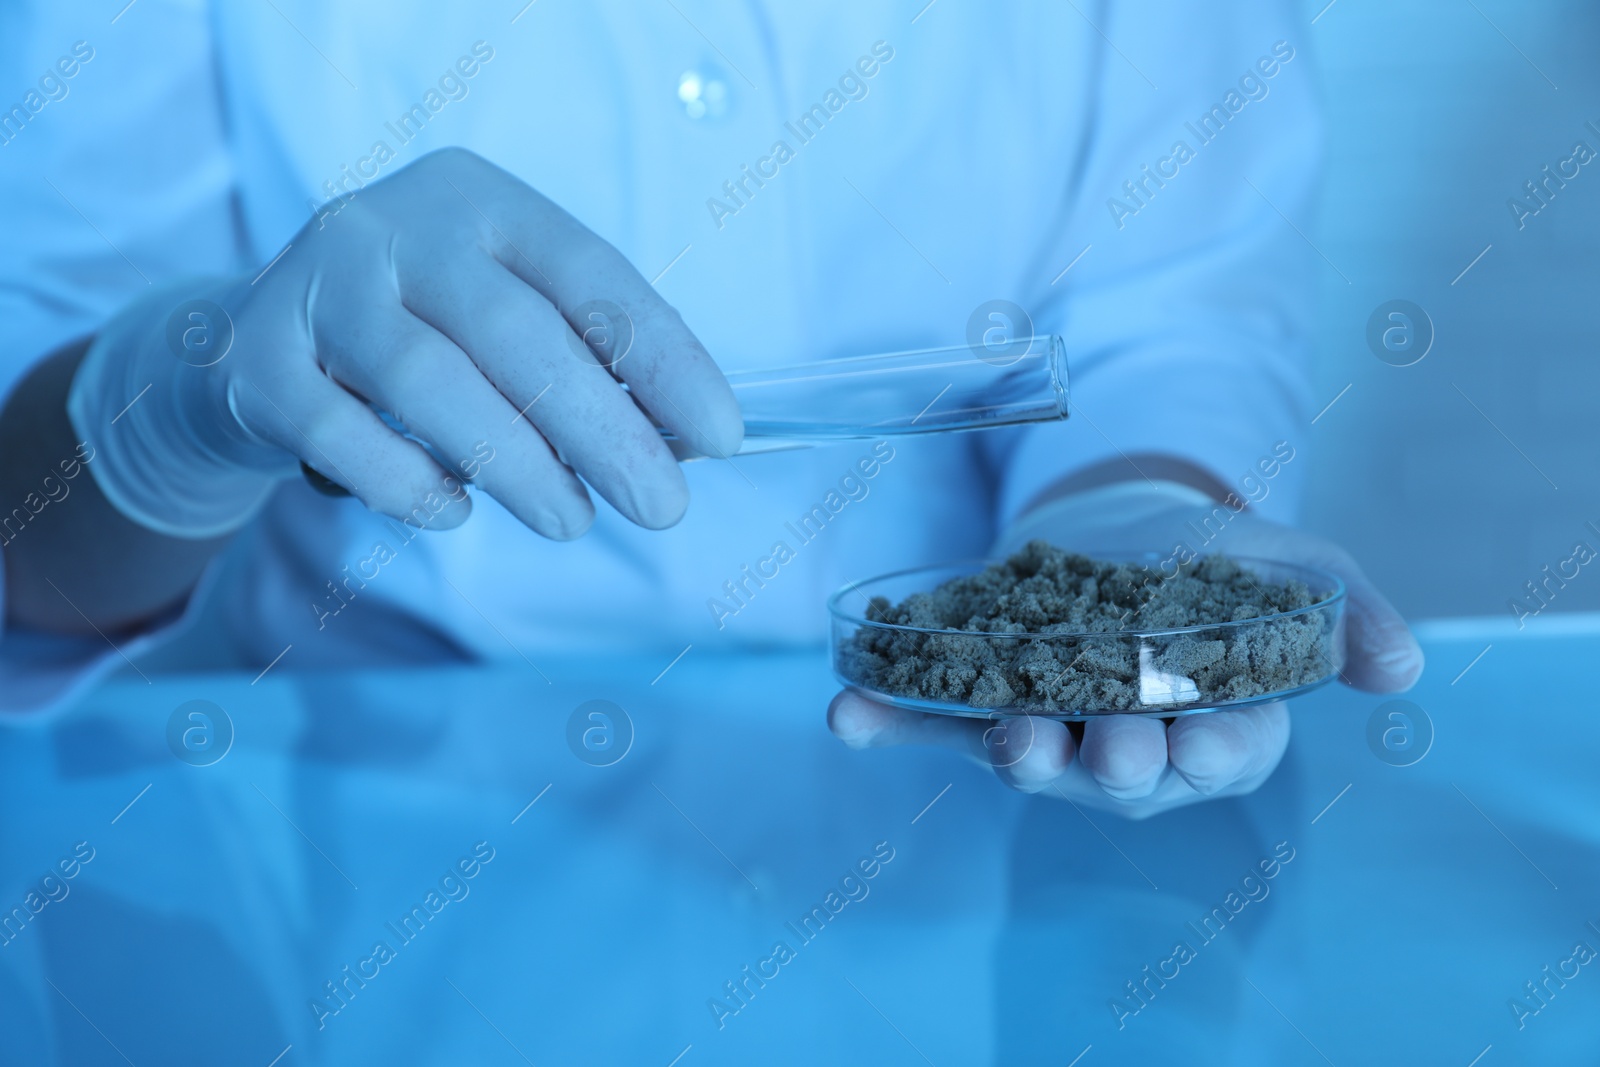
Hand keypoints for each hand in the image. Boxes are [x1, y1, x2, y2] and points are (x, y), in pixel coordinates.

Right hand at [70, 147, 741, 538]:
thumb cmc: (421, 335)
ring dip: (516, 463)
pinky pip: (337, 430)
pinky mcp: (256, 360)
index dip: (663, 357)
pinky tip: (456, 512)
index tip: (721, 437)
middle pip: (516, 333)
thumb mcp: (504, 316)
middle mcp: (396, 227)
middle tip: (662, 509)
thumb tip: (682, 444)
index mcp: (482, 202)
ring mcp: (317, 286)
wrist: (257, 339)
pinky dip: (407, 482)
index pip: (591, 275)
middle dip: (603, 431)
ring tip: (570, 522)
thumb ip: (583, 361)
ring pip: (429, 379)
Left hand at [827, 486, 1423, 818]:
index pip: (1227, 754)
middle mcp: (1131, 748)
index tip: (1204, 738)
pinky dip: (891, 724)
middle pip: (1125, 771)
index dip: (1218, 751)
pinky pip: (934, 723)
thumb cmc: (1220, 563)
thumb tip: (1403, 666)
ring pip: (1032, 756)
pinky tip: (848, 714)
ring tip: (997, 735)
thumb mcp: (1295, 568)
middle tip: (1105, 747)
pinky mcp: (982, 704)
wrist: (1128, 532)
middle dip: (1115, 762)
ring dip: (1009, 751)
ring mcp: (1053, 729)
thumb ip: (1346, 610)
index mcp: (1218, 728)